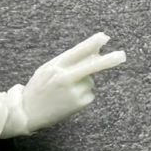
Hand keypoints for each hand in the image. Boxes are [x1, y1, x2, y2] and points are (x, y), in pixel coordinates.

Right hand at [10, 33, 125, 134]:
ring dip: (83, 82)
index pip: (77, 52)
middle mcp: (64, 79)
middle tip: (122, 55)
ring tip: (64, 91)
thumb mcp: (48, 69)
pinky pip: (89, 93)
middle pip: (91, 67)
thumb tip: (96, 54)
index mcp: (55, 67)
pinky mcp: (79, 103)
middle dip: (108, 61)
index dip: (91, 44)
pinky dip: (82, 94)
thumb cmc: (39, 87)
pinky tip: (68, 99)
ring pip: (90, 80)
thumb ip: (69, 61)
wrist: (27, 113)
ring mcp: (72, 92)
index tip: (105, 37)